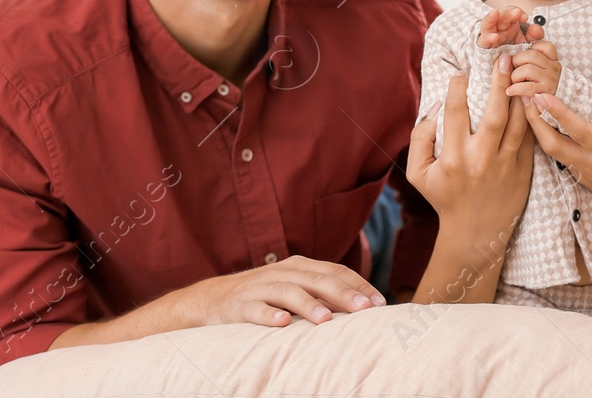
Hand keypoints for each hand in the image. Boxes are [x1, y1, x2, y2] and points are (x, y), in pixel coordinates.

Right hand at [182, 255, 383, 326]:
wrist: (211, 300)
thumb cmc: (263, 297)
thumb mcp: (293, 289)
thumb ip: (322, 294)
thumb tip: (362, 308)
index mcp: (299, 267)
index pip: (335, 271)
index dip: (358, 285)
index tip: (380, 303)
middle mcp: (282, 273)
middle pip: (317, 279)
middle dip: (343, 294)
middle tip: (364, 310)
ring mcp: (260, 288)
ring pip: (288, 292)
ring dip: (309, 305)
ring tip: (326, 320)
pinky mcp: (239, 305)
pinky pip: (255, 309)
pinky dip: (269, 315)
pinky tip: (282, 324)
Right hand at [408, 53, 534, 247]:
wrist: (475, 233)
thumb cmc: (444, 198)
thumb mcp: (419, 173)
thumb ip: (420, 137)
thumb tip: (436, 104)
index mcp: (453, 157)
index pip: (455, 112)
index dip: (458, 86)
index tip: (461, 72)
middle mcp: (480, 159)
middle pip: (494, 113)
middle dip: (500, 82)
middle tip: (503, 58)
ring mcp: (505, 164)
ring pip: (519, 122)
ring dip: (520, 95)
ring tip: (521, 71)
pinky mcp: (523, 169)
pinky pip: (530, 136)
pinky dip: (532, 115)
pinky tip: (532, 96)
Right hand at [476, 7, 542, 48]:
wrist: (507, 69)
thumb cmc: (517, 53)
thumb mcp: (527, 44)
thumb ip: (534, 36)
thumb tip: (535, 28)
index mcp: (509, 24)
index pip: (511, 12)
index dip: (517, 12)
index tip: (525, 17)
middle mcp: (498, 28)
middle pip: (501, 16)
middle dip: (509, 13)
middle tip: (517, 13)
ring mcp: (490, 35)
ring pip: (488, 24)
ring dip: (491, 18)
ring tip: (495, 13)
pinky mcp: (484, 46)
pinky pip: (484, 40)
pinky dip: (488, 37)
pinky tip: (495, 37)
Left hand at [506, 39, 559, 97]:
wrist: (553, 111)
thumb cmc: (540, 88)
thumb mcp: (539, 72)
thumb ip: (529, 61)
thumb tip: (506, 57)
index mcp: (553, 61)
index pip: (545, 46)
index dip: (531, 48)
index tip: (522, 58)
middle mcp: (554, 68)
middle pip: (531, 55)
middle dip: (516, 60)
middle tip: (510, 69)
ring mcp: (551, 80)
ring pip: (528, 69)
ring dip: (515, 76)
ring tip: (512, 82)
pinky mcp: (545, 94)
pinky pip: (526, 87)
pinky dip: (514, 88)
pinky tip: (510, 91)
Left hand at [522, 87, 591, 241]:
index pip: (580, 132)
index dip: (559, 112)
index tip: (542, 94)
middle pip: (553, 144)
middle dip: (535, 120)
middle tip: (525, 95)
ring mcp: (586, 175)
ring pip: (551, 152)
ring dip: (538, 129)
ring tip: (529, 104)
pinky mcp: (583, 179)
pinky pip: (559, 157)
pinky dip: (547, 139)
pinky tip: (543, 123)